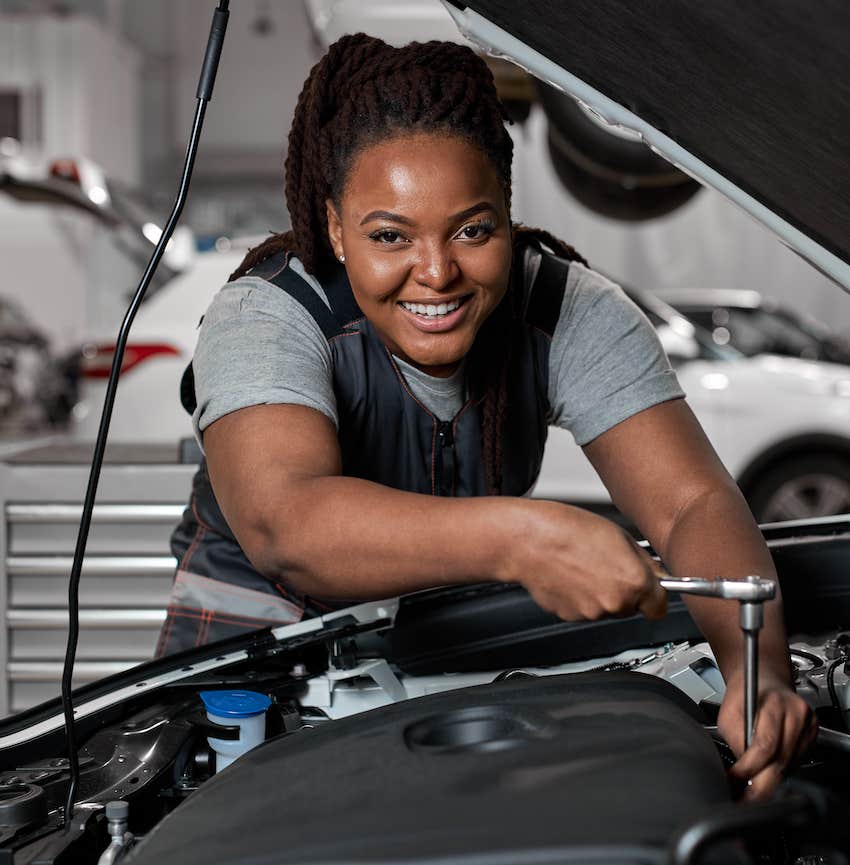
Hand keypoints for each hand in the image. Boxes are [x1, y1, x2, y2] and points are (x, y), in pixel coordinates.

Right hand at [510, 501, 667, 621]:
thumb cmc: (568, 530)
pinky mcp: (569, 616)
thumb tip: (656, 574)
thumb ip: (644, 561)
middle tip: (606, 565)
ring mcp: (591, 613)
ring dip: (600, 593)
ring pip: (606, 608)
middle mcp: (615, 602)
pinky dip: (580, 597)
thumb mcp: (618, 534)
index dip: (654, 596)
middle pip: (631, 607)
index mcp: (634, 581)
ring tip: (583, 566)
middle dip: (624, 590)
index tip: (649, 589)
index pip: (660, 606)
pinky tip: (570, 575)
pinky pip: (584, 609)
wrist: (529, 540)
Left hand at [719, 668, 817, 799]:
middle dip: (762, 785)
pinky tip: (768, 769)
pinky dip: (781, 770)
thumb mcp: (729, 713)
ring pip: (790, 765)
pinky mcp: (812, 735)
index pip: (765, 746)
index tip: (736, 778)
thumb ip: (734, 739)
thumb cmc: (744, 694)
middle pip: (781, 761)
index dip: (749, 768)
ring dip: (771, 779)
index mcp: (774, 704)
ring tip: (754, 785)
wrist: (762, 680)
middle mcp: (796, 714)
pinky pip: (797, 761)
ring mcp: (808, 725)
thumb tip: (740, 770)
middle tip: (746, 798)